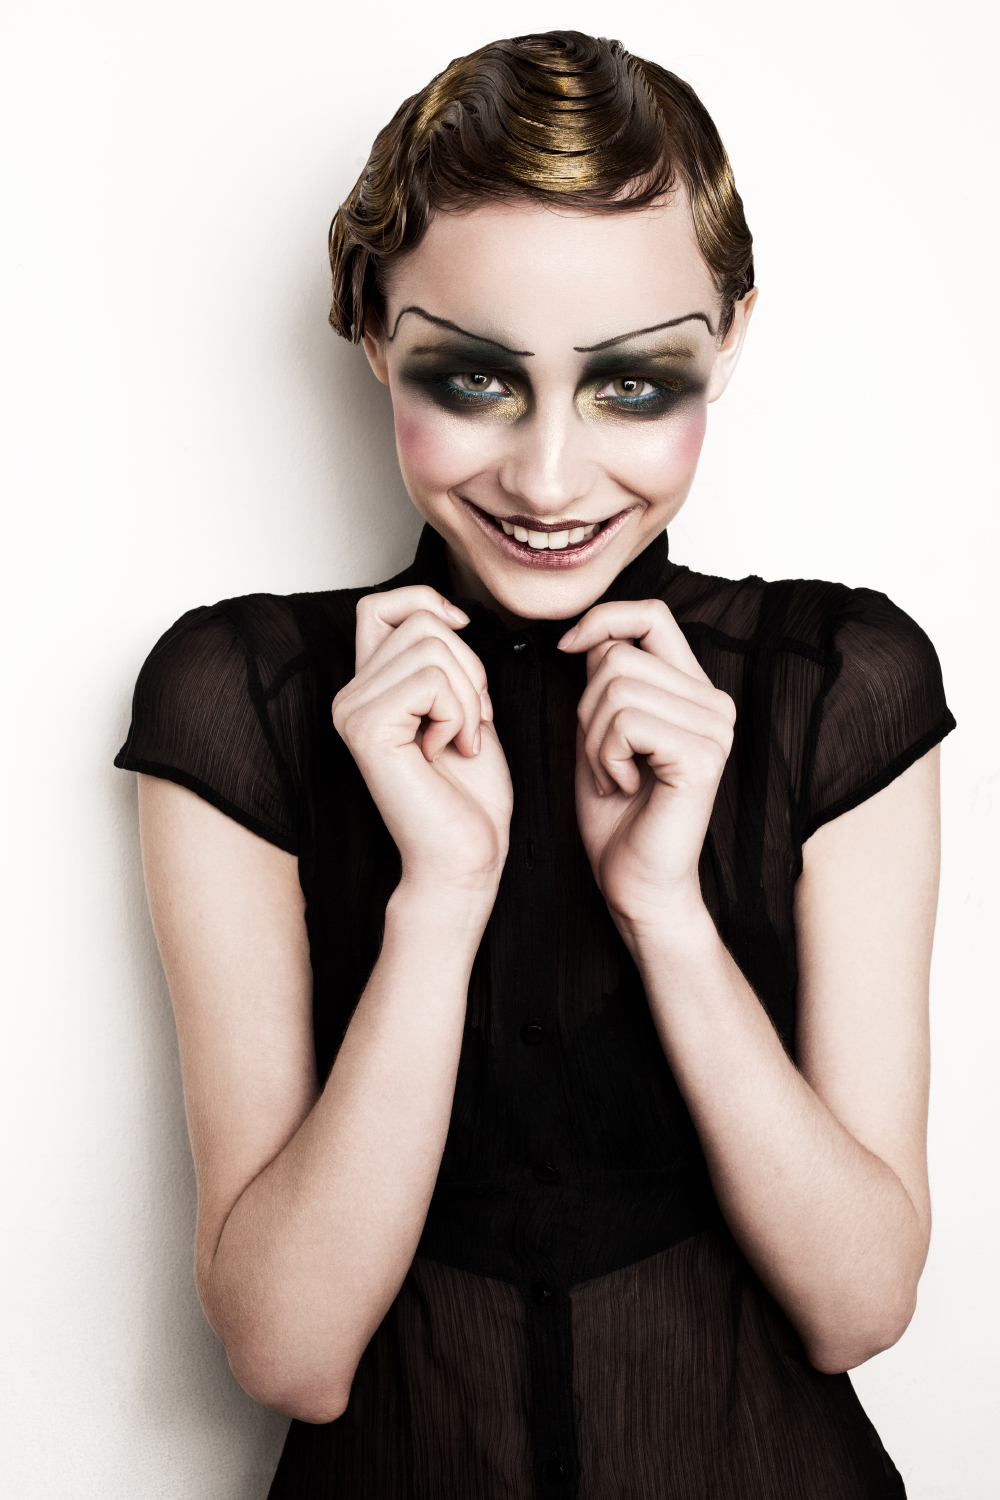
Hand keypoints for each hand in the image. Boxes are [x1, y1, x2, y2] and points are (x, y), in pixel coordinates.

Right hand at [333, 587, 512, 903]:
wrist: (465, 856)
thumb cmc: (470, 794)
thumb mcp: (463, 706)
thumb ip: (443, 662)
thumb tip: (446, 612)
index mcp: (369, 689)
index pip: (380, 606)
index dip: (426, 603)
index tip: (463, 635)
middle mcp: (349, 696)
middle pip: (421, 622)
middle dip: (470, 668)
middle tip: (470, 725)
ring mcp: (352, 710)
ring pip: (431, 646)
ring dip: (469, 695)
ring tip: (460, 741)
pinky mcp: (366, 728)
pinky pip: (431, 680)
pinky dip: (460, 713)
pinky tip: (449, 752)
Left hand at [558, 600, 735, 939]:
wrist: (636, 883)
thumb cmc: (617, 814)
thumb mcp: (601, 732)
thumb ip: (606, 682)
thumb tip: (590, 636)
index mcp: (694, 691)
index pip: (651, 615)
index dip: (602, 620)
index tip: (568, 649)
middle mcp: (715, 703)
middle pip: (619, 656)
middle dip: (586, 709)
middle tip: (604, 760)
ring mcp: (715, 729)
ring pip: (616, 688)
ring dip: (594, 739)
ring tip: (614, 777)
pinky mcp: (702, 756)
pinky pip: (625, 723)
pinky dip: (606, 756)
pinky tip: (624, 787)